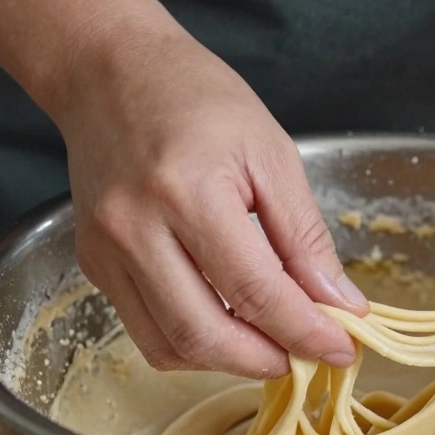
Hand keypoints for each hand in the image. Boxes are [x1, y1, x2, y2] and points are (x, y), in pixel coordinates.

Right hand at [56, 23, 367, 377]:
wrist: (111, 74)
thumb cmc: (196, 99)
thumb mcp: (272, 154)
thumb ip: (305, 237)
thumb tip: (340, 304)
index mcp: (188, 191)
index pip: (256, 291)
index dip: (306, 331)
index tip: (342, 349)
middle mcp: (134, 228)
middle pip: (204, 333)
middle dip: (266, 359)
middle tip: (307, 355)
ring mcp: (105, 252)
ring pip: (169, 346)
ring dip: (228, 360)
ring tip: (269, 341)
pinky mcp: (93, 265)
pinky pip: (145, 331)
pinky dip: (193, 343)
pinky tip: (226, 323)